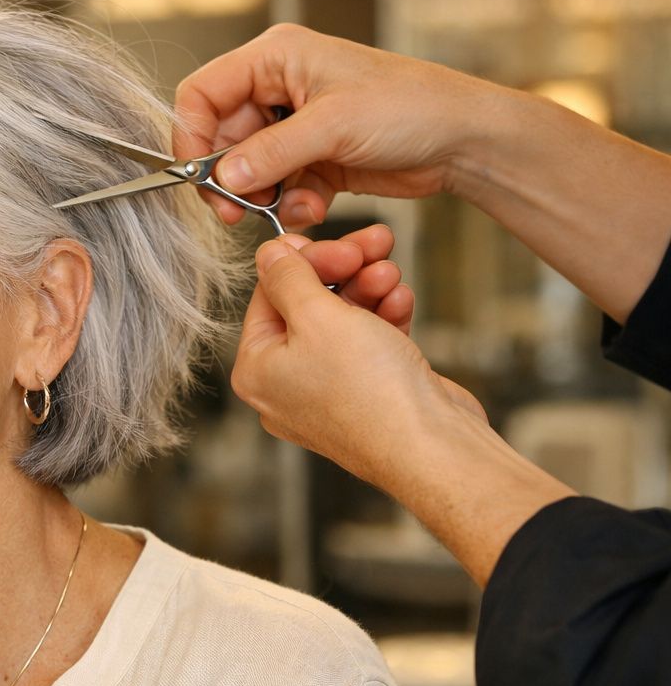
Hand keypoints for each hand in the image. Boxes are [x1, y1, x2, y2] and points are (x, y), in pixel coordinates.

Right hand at [174, 25, 501, 229]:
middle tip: (236, 211)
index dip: (191, 136)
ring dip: (264, 196)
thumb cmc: (411, 107)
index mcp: (276, 58)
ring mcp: (295, 126)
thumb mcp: (333, 126)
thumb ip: (271, 154)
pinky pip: (278, 189)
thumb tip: (222, 179)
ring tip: (293, 207)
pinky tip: (317, 207)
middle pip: (220, 138)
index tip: (198, 177)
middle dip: (229, 178)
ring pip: (247, 170)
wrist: (461, 140)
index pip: (203, 94)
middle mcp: (279, 89)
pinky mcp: (312, 159)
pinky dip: (291, 205)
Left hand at [232, 229, 485, 489]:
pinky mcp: (367, 392)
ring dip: (369, 288)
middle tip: (374, 244)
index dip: (304, 259)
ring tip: (393, 274)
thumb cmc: (368, 390)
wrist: (430, 446)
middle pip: (307, 304)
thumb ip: (289, 278)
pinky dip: (385, 317)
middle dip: (344, 270)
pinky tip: (402, 301)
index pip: (268, 295)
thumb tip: (268, 253)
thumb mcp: (318, 316)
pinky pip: (369, 342)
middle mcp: (284, 384)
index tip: (336, 239)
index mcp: (256, 369)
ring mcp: (326, 391)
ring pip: (343, 320)